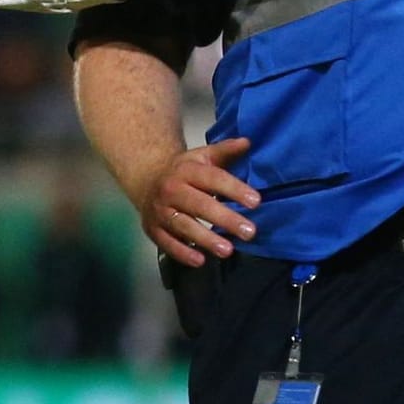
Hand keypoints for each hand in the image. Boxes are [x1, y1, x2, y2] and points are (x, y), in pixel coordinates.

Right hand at [135, 137, 262, 266]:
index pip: (213, 179)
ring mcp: (160, 210)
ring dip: (206, 239)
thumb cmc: (184, 171)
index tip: (256, 202)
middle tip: (250, 232)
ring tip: (228, 250)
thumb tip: (248, 142)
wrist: (147, 180)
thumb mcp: (203, 157)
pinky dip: (182, 252)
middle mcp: (171, 189)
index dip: (234, 189)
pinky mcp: (152, 229)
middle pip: (199, 205)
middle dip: (225, 218)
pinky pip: (166, 242)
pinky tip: (200, 260)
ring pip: (183, 225)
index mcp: (186, 170)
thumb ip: (225, 151)